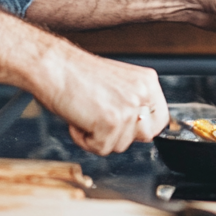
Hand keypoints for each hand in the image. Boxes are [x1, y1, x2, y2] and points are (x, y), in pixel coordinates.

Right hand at [32, 42, 168, 155]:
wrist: (55, 66)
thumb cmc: (78, 74)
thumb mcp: (118, 84)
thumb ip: (133, 101)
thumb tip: (141, 127)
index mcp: (147, 81)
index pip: (161, 120)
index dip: (141, 129)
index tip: (126, 128)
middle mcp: (142, 93)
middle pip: (142, 137)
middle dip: (120, 134)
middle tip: (99, 116)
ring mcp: (128, 108)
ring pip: (119, 146)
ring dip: (98, 136)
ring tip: (86, 112)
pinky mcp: (111, 123)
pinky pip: (100, 149)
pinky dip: (84, 139)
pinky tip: (78, 119)